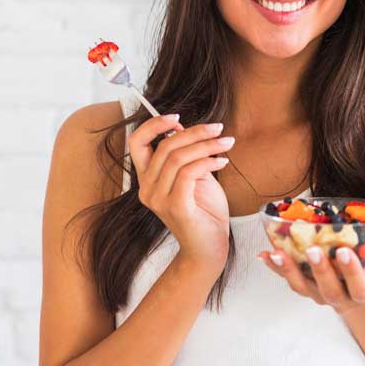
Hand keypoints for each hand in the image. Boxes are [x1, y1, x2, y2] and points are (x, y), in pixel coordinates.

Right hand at [129, 114, 234, 268]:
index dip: (154, 125)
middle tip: (218, 128)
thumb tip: (183, 128)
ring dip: (207, 145)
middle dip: (194, 132)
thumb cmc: (205, 212)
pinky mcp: (175, 207)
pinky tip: (223, 161)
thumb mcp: (196, 176)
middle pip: (164, 146)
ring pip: (178, 157)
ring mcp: (158, 199)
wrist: (209, 248)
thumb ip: (187, 155)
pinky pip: (189, 173)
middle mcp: (147, 188)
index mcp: (148, 179)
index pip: (137, 143)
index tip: (178, 117)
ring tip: (227, 142)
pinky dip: (208, 161)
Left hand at [258, 230, 364, 314]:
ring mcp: (318, 294)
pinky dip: (275, 267)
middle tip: (313, 250)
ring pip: (302, 288)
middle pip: (329, 290)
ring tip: (277, 253)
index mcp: (363, 292)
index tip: (344, 252)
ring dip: (288, 270)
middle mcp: (339, 298)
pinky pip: (287, 279)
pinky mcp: (303, 287)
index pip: (359, 287)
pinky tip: (265, 253)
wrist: (355, 286)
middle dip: (320, 271)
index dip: (351, 272)